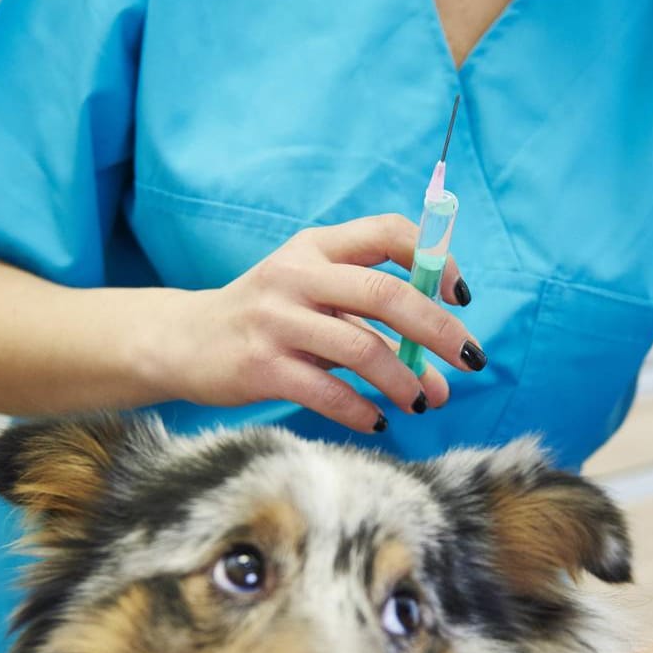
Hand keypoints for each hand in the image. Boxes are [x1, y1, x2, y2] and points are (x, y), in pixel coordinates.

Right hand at [137, 214, 483, 432]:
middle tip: (471, 360)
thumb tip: (441, 377)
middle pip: (384, 294)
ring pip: (360, 348)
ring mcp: (276, 320)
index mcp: (317, 247)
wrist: (182, 342)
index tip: (461, 296)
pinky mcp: (260, 366)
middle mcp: (297, 275)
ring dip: (404, 379)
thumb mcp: (312, 298)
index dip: (434, 260)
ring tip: (424, 401)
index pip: (388, 232)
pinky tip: (376, 420)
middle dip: (438, 329)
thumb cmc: (267, 321)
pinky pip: (325, 391)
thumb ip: (372, 325)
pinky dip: (360, 410)